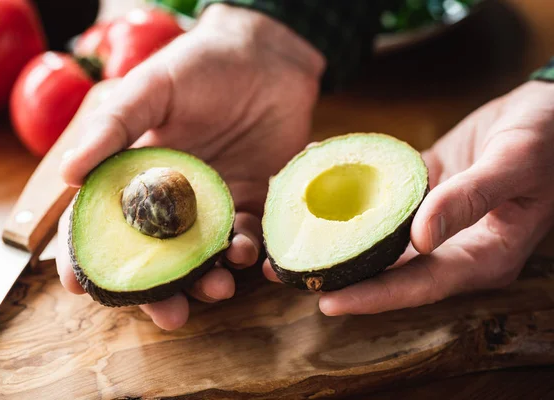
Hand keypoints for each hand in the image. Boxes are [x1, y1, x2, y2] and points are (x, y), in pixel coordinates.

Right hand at [55, 4, 324, 328]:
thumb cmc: (199, 65)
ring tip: (217, 290)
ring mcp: (213, 205)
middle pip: (157, 258)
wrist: (265, 57)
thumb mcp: (150, 89)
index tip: (78, 287)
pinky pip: (249, 238)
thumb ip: (112, 128)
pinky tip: (248, 254)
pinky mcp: (253, 201)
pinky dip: (248, 253)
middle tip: (167, 315)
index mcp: (137, 176)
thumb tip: (67, 173)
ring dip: (208, 281)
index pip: (103, 225)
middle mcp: (172, 200)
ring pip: (204, 258)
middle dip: (160, 292)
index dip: (86, 258)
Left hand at [264, 81, 553, 314]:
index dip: (374, 296)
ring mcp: (434, 222)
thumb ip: (469, 199)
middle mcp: (452, 246)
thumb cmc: (546, 138)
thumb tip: (420, 238)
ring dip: (335, 236)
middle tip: (285, 272)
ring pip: (378, 237)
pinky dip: (350, 192)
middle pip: (390, 271)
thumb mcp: (514, 164)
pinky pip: (380, 198)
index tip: (327, 301)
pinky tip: (315, 179)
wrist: (551, 110)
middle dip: (339, 273)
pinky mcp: (422, 193)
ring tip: (286, 235)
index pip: (420, 286)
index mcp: (482, 256)